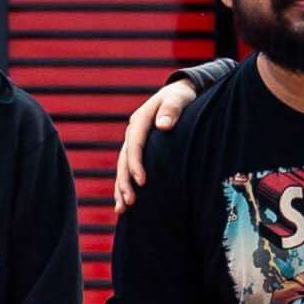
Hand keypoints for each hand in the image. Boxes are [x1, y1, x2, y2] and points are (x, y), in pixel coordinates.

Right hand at [107, 78, 194, 214]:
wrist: (179, 93)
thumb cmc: (182, 97)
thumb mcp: (180, 98)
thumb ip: (172, 109)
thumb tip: (163, 125)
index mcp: (141, 119)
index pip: (135, 144)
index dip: (136, 163)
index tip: (142, 182)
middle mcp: (133, 132)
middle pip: (124, 159)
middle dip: (125, 182)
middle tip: (131, 202)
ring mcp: (133, 142)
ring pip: (122, 168)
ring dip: (121, 188)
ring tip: (122, 210)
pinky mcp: (138, 151)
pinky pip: (127, 170)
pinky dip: (124, 186)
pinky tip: (124, 205)